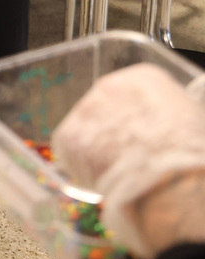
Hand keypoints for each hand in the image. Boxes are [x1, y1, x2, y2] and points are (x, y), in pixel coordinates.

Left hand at [51, 63, 204, 258]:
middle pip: (106, 107)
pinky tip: (102, 178)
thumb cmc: (188, 154)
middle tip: (129, 156)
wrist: (167, 180)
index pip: (134, 92)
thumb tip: (162, 126)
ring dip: (97, 146)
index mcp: (143, 78)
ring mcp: (84, 109)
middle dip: (114, 130)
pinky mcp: (67, 136)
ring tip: (118, 171)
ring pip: (87, 129)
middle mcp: (108, 85)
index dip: (139, 118)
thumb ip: (168, 115)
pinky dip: (81, 165)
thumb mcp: (191, 121)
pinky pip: (70, 150)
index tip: (145, 136)